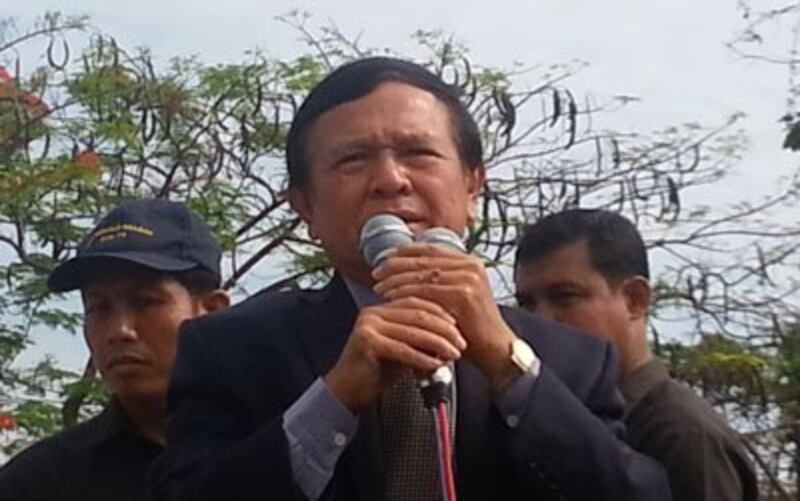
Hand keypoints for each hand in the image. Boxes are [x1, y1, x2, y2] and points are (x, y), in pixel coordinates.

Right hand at [325, 296, 465, 411]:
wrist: (347, 391)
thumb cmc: (375, 372)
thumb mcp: (403, 350)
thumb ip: (421, 339)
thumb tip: (450, 336)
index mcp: (381, 309)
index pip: (416, 302)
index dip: (440, 313)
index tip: (458, 325)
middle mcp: (373, 313)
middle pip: (417, 314)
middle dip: (444, 329)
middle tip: (461, 342)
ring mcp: (368, 326)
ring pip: (412, 331)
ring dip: (438, 343)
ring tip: (453, 354)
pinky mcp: (366, 342)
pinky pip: (402, 349)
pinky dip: (422, 357)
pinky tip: (435, 364)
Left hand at [372, 244, 518, 390]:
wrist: (494, 348)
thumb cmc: (472, 327)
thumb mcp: (458, 295)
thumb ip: (441, 280)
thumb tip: (407, 270)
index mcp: (470, 261)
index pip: (431, 249)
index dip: (405, 252)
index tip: (386, 257)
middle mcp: (471, 265)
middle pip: (424, 259)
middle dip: (396, 265)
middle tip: (376, 272)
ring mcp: (468, 278)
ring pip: (422, 274)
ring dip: (396, 279)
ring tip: (379, 286)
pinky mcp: (463, 294)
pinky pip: (425, 291)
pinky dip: (405, 293)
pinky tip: (391, 297)